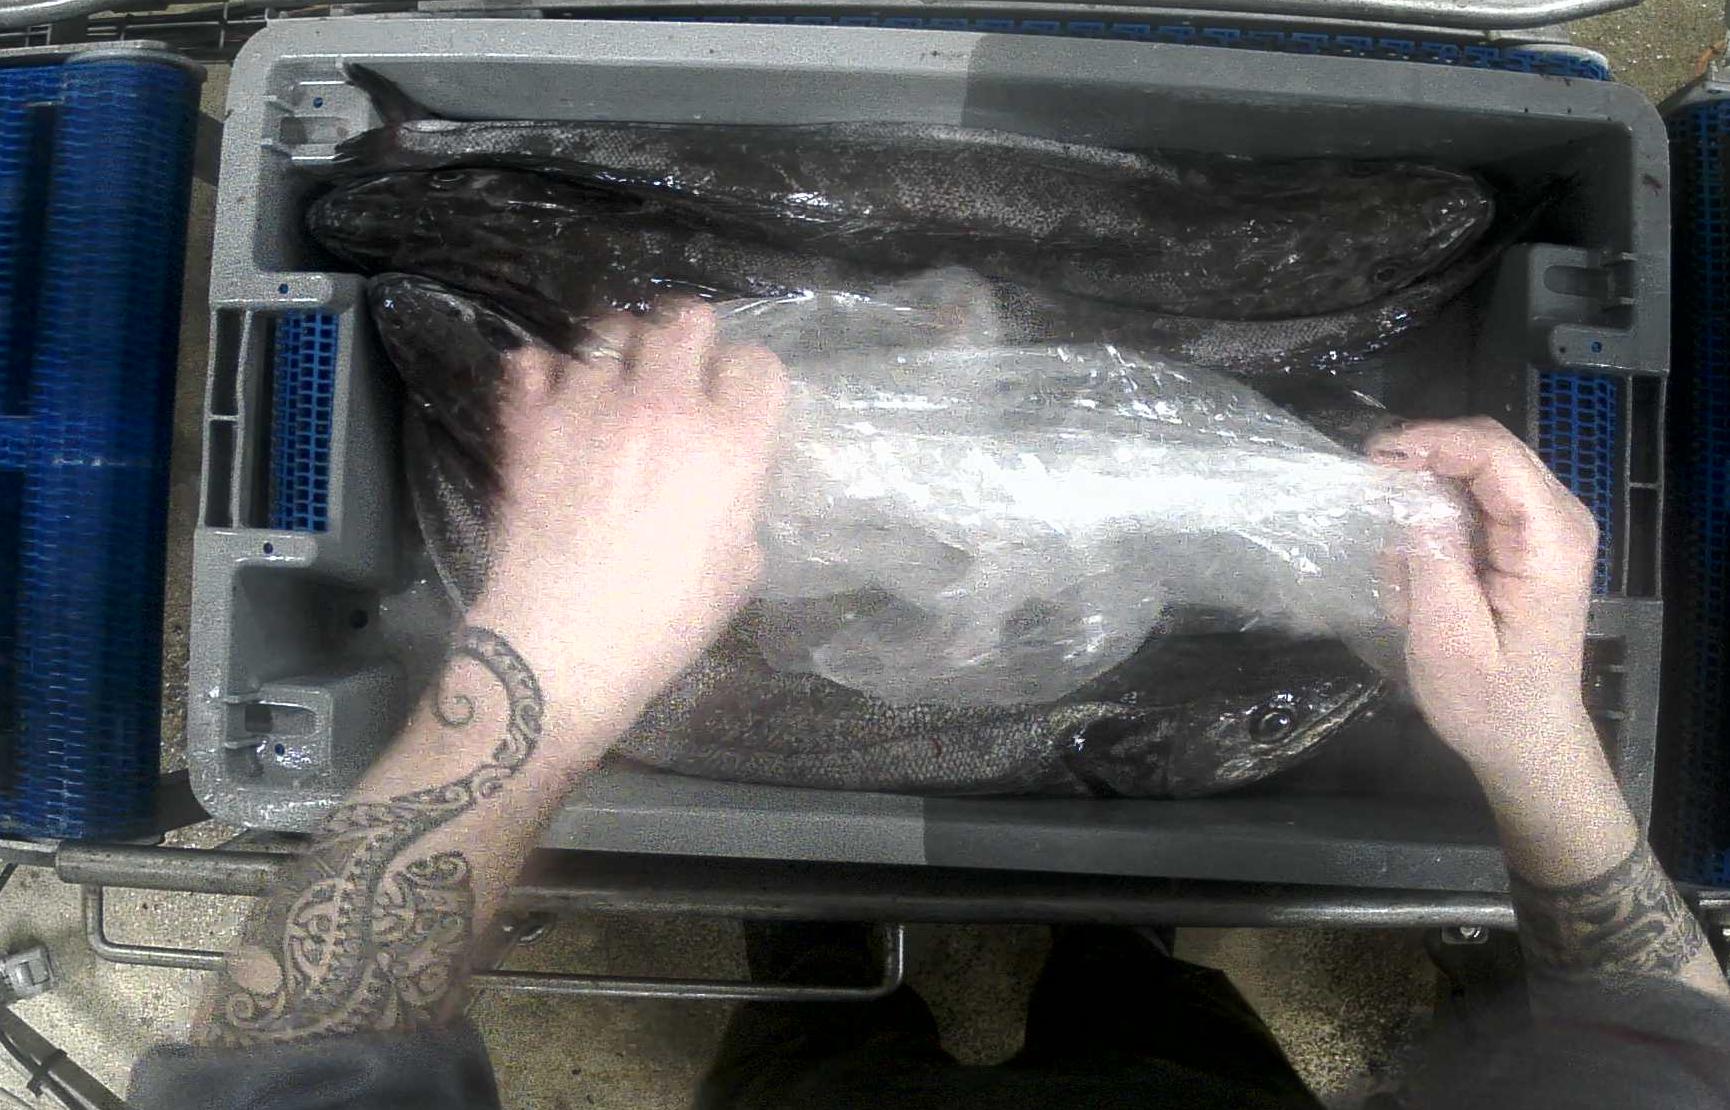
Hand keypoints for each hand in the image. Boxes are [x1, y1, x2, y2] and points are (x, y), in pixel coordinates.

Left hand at [470, 300, 787, 743]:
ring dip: (619, 349)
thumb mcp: (738, 569)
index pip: (758, 364)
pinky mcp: (534, 421)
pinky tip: (553, 397)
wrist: (564, 644)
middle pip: (687, 321)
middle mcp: (667, 407)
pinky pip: (535, 363)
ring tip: (614, 377)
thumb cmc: (664, 622)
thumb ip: (740, 503)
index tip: (737, 399)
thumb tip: (728, 482)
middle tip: (678, 371)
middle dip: (689, 339)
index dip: (749, 379)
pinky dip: (545, 374)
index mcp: (731, 445)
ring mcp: (594, 406)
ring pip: (610, 329)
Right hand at [1366, 417, 1598, 777]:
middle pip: (1484, 448)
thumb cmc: (1488, 699)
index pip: (1494, 454)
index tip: (1373, 457)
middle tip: (1370, 503)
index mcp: (1550, 539)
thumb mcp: (1448, 635)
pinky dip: (1429, 531)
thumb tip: (1407, 491)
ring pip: (1467, 473)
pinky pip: (1465, 503)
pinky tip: (1419, 583)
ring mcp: (1539, 526)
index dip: (1432, 440)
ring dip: (1421, 511)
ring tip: (1404, 581)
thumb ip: (1432, 555)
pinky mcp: (1519, 539)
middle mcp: (1555, 518)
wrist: (1524, 739)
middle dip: (1420, 469)